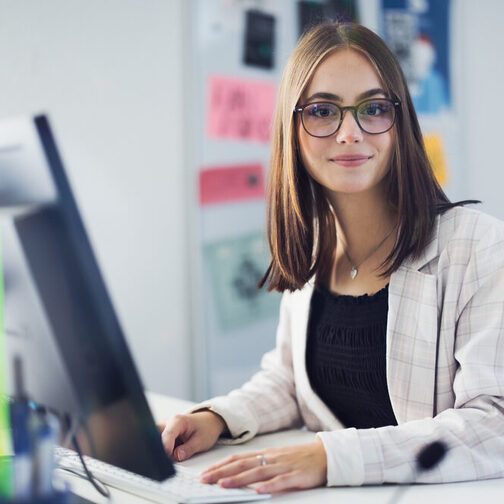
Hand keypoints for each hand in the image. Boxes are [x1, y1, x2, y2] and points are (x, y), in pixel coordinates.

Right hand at [159, 411, 226, 461]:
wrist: (208, 423)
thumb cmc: (205, 429)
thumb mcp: (201, 440)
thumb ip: (189, 449)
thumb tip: (177, 456)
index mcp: (177, 421)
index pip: (167, 435)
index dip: (165, 447)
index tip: (165, 459)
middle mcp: (167, 423)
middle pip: (154, 436)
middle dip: (156, 449)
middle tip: (162, 462)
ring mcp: (164, 429)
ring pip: (154, 441)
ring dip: (158, 452)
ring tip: (166, 461)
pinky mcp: (163, 436)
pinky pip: (157, 444)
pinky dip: (160, 452)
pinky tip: (165, 459)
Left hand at [200, 439, 326, 493]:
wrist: (325, 455)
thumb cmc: (299, 458)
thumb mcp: (277, 458)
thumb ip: (260, 464)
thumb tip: (238, 472)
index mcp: (265, 454)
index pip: (238, 458)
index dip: (220, 465)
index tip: (205, 472)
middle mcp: (271, 458)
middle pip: (242, 464)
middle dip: (221, 472)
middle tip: (204, 480)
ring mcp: (283, 466)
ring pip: (257, 472)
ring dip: (238, 479)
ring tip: (223, 485)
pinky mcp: (296, 475)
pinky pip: (280, 481)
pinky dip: (268, 485)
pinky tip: (257, 490)